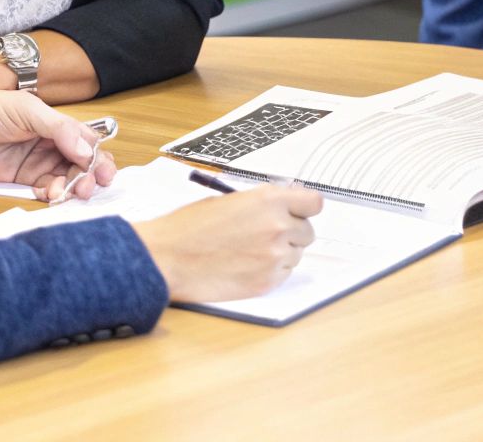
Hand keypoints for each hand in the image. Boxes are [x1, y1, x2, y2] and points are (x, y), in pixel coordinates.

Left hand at [0, 90, 113, 200]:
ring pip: (66, 179)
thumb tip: (86, 151)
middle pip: (81, 163)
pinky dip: (53, 195)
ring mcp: (37, 163)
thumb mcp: (26, 110)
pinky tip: (51, 194)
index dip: (97, 156)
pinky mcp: (22, 181)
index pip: (86, 141)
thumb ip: (58, 128)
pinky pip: (46, 190)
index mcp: (55, 124)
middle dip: (90, 175)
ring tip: (70, 192)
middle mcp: (51, 144)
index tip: (101, 170)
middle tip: (88, 185)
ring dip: (73, 187)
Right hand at [131, 185, 323, 302]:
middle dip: (291, 233)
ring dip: (280, 253)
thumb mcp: (229, 201)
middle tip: (265, 235)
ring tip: (247, 252)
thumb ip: (262, 203)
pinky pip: (283, 274)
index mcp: (269, 199)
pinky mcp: (267, 282)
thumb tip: (283, 207)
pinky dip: (269, 271)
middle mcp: (278, 226)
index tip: (297, 211)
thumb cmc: (190, 226)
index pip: (314, 203)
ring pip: (295, 255)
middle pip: (307, 231)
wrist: (168, 257)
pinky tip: (244, 266)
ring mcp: (274, 256)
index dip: (304, 208)